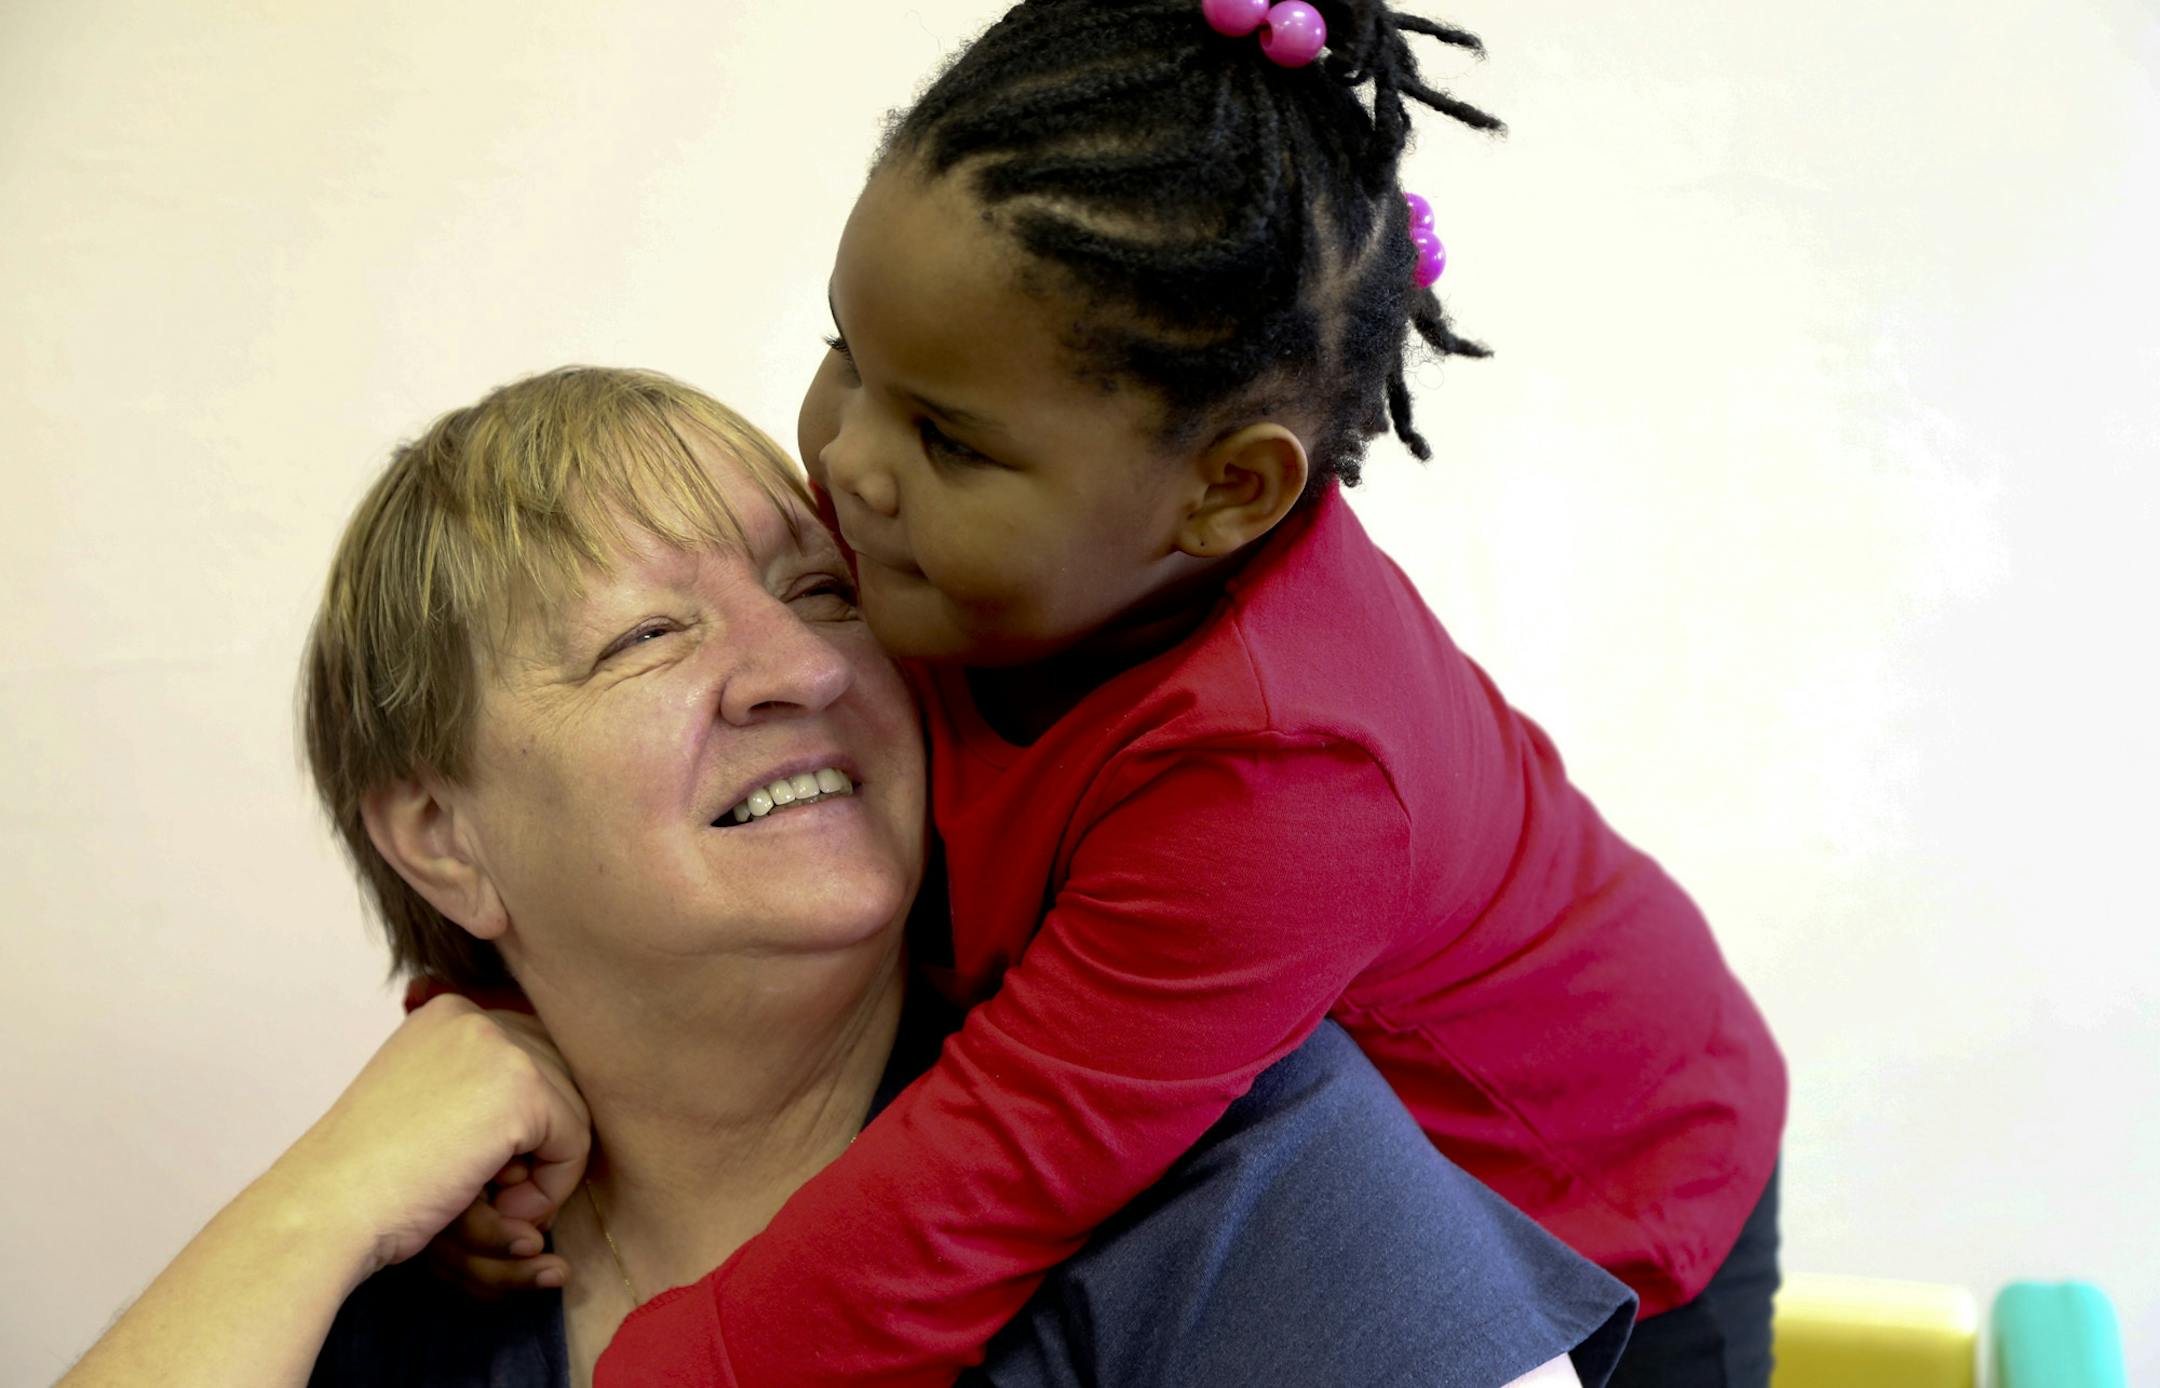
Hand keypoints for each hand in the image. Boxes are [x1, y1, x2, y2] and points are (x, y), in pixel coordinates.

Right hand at [271, 995, 590, 1281]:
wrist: (325, 1207)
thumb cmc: (367, 1177)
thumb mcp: (424, 1107)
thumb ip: (477, 1088)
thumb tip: (553, 1098)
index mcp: (449, 1015)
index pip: (532, 1058)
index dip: (521, 1123)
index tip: (480, 1165)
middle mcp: (475, 1018)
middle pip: (558, 1083)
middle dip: (538, 1146)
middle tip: (492, 1193)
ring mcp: (499, 1049)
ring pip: (571, 1114)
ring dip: (542, 1173)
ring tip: (491, 1203)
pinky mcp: (520, 1090)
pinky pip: (574, 1143)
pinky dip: (550, 1189)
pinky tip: (498, 1208)